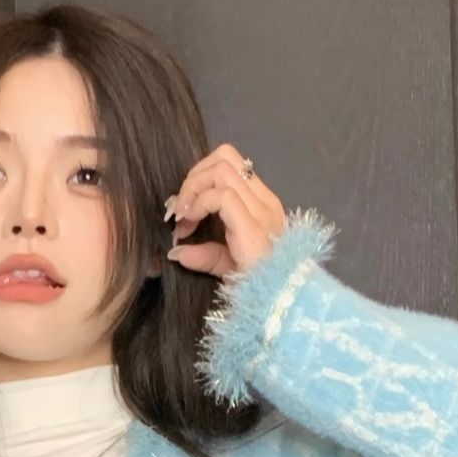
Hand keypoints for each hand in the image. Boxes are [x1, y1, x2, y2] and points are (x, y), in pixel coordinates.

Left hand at [164, 145, 286, 279]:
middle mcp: (263, 199)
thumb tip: (177, 253)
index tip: (184, 211)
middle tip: (181, 211)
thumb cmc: (259, 283)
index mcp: (261, 203)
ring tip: (184, 220)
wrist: (280, 300)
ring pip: (221, 169)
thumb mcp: (227, 266)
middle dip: (194, 178)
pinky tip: (189, 225)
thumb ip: (205, 255)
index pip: (230, 164)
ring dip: (192, 189)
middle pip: (224, 156)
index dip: (200, 178)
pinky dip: (198, 204)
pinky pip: (222, 195)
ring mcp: (261, 208)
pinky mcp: (252, 224)